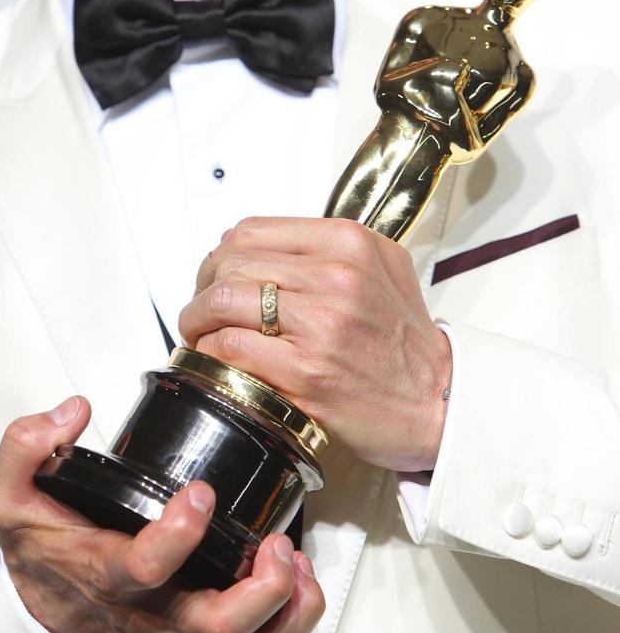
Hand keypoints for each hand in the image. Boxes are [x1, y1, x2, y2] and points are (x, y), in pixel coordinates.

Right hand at [0, 397, 324, 632]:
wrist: (46, 617)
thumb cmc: (44, 557)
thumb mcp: (10, 499)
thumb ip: (26, 448)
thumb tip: (71, 412)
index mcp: (107, 574)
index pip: (147, 568)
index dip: (180, 534)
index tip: (198, 493)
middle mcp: (152, 615)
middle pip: (218, 624)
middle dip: (262, 587)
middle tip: (273, 543)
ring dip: (287, 609)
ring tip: (294, 560)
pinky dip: (291, 621)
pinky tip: (296, 577)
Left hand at [180, 217, 451, 471]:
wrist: (435, 402)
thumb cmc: (405, 345)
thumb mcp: (384, 268)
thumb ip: (328, 249)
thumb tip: (261, 251)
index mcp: (350, 244)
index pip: (252, 231)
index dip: (220, 256)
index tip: (216, 278)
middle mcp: (336, 277)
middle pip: (230, 263)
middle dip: (202, 288)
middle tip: (203, 311)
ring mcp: (320, 325)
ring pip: (222, 301)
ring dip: (197, 321)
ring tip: (200, 335)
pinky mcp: (305, 372)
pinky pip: (231, 349)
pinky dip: (210, 354)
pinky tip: (216, 361)